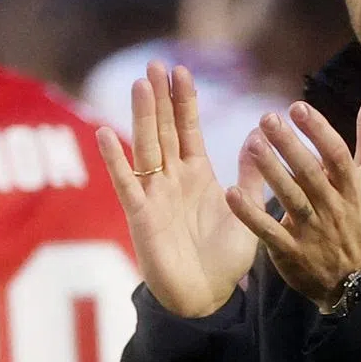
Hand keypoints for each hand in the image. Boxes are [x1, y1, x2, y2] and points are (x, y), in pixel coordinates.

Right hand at [97, 62, 263, 317]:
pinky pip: (126, 184)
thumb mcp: (247, 211)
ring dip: (142, 117)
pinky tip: (103, 134)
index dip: (184, 101)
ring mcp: (154, 195)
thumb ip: (250, 177)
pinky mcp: (141, 216)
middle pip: (164, 130)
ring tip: (139, 85)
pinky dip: (114, 160)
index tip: (181, 70)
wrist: (207, 298)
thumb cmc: (225, 260)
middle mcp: (172, 180)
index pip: (188, 130)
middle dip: (160, 98)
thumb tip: (257, 137)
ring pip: (146, 148)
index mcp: (197, 176)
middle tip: (155, 64)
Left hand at [226, 88, 360, 310]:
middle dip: (289, 145)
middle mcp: (332, 205)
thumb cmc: (360, 218)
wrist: (356, 279)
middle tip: (267, 118)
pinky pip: (269, 231)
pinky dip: (250, 214)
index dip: (318, 130)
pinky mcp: (291, 250)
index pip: (336, 154)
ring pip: (290, 198)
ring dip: (270, 172)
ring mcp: (311, 230)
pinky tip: (232, 193)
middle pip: (310, 173)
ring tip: (252, 145)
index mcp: (351, 186)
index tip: (297, 107)